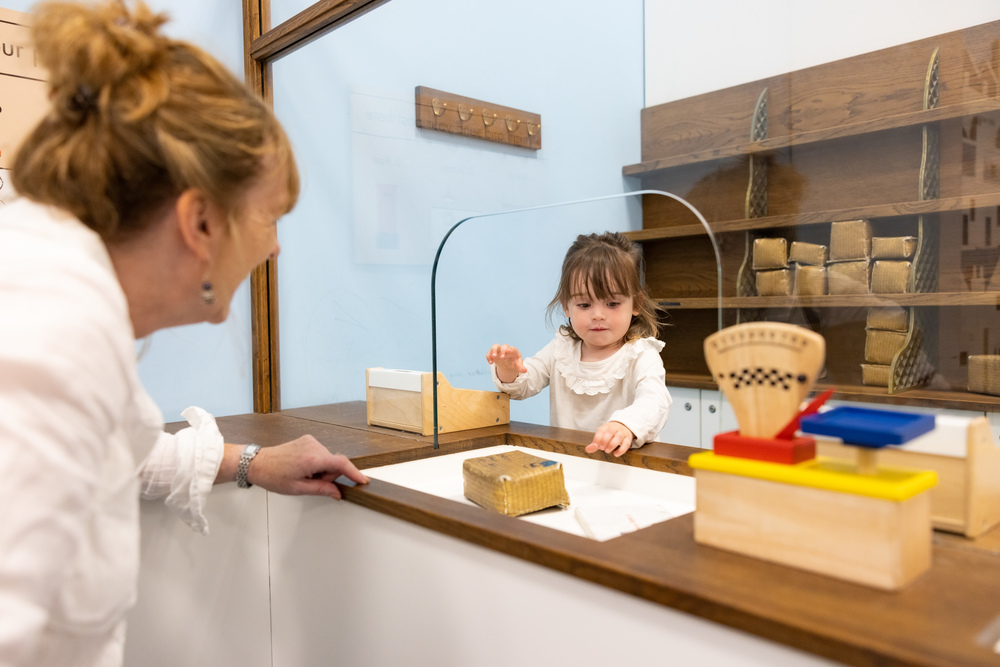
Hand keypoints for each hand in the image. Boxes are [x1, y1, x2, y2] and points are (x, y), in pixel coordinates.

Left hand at [246, 435, 368, 498]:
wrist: (257, 462)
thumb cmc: (273, 476)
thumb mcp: (298, 488)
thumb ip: (321, 489)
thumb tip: (337, 492)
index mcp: (311, 459)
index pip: (341, 463)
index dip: (354, 473)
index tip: (362, 480)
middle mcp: (313, 446)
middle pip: (334, 463)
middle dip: (327, 475)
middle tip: (309, 482)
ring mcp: (310, 441)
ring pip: (328, 459)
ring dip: (321, 469)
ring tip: (302, 474)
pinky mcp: (307, 439)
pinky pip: (321, 453)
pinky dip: (316, 462)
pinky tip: (302, 466)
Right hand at [486, 343, 526, 382]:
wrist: (509, 363)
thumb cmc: (515, 362)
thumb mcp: (518, 365)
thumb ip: (520, 367)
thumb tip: (525, 370)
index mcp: (513, 351)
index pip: (512, 348)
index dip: (510, 349)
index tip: (508, 352)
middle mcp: (505, 349)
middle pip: (503, 346)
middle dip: (502, 351)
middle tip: (502, 358)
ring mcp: (499, 351)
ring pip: (495, 346)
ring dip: (493, 351)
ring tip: (493, 358)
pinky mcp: (493, 354)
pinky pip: (489, 353)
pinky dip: (488, 356)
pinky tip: (490, 362)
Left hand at [585, 421, 634, 456]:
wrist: (624, 426)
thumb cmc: (610, 433)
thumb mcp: (602, 436)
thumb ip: (595, 443)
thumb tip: (587, 450)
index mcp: (606, 427)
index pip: (601, 430)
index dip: (597, 438)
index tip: (595, 445)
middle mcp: (615, 429)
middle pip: (610, 432)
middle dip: (605, 440)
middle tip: (601, 448)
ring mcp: (622, 433)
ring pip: (619, 437)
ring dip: (612, 444)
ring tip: (607, 451)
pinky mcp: (628, 439)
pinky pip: (626, 444)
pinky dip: (621, 450)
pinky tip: (616, 454)